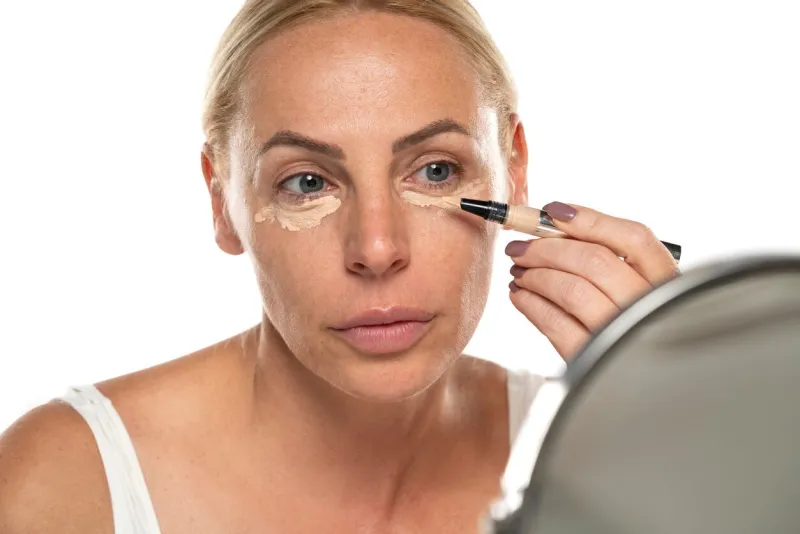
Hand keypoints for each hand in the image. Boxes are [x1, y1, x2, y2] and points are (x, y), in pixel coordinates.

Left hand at [506, 201, 679, 359]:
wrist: (638, 386)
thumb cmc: (630, 325)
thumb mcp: (636, 289)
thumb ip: (611, 256)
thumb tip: (556, 219)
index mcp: (667, 282)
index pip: (635, 238)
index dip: (589, 219)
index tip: (552, 211)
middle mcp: (650, 307)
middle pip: (594, 260)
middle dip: (547, 248)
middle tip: (520, 247)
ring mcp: (622, 334)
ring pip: (570, 289)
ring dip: (534, 275)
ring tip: (519, 271)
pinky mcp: (593, 359)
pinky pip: (554, 323)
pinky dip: (530, 304)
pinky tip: (520, 296)